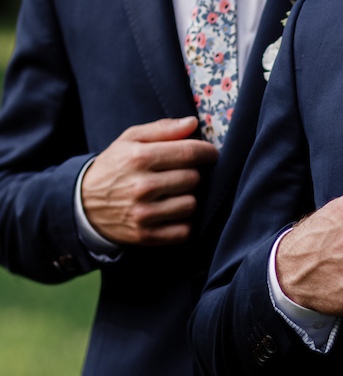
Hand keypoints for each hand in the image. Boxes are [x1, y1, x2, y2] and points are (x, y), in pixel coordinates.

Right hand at [81, 117, 217, 244]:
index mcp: (139, 158)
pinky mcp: (146, 236)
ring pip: (192, 204)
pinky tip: (173, 213)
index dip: (207, 152)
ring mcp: (144, 214)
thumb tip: (193, 123)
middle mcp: (142, 186)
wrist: (83, 204)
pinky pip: (185, 231)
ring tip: (175, 194)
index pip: (189, 153)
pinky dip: (184, 223)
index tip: (210, 154)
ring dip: (188, 198)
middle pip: (193, 179)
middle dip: (192, 174)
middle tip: (181, 175)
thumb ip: (163, 129)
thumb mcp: (130, 139)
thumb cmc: (115, 167)